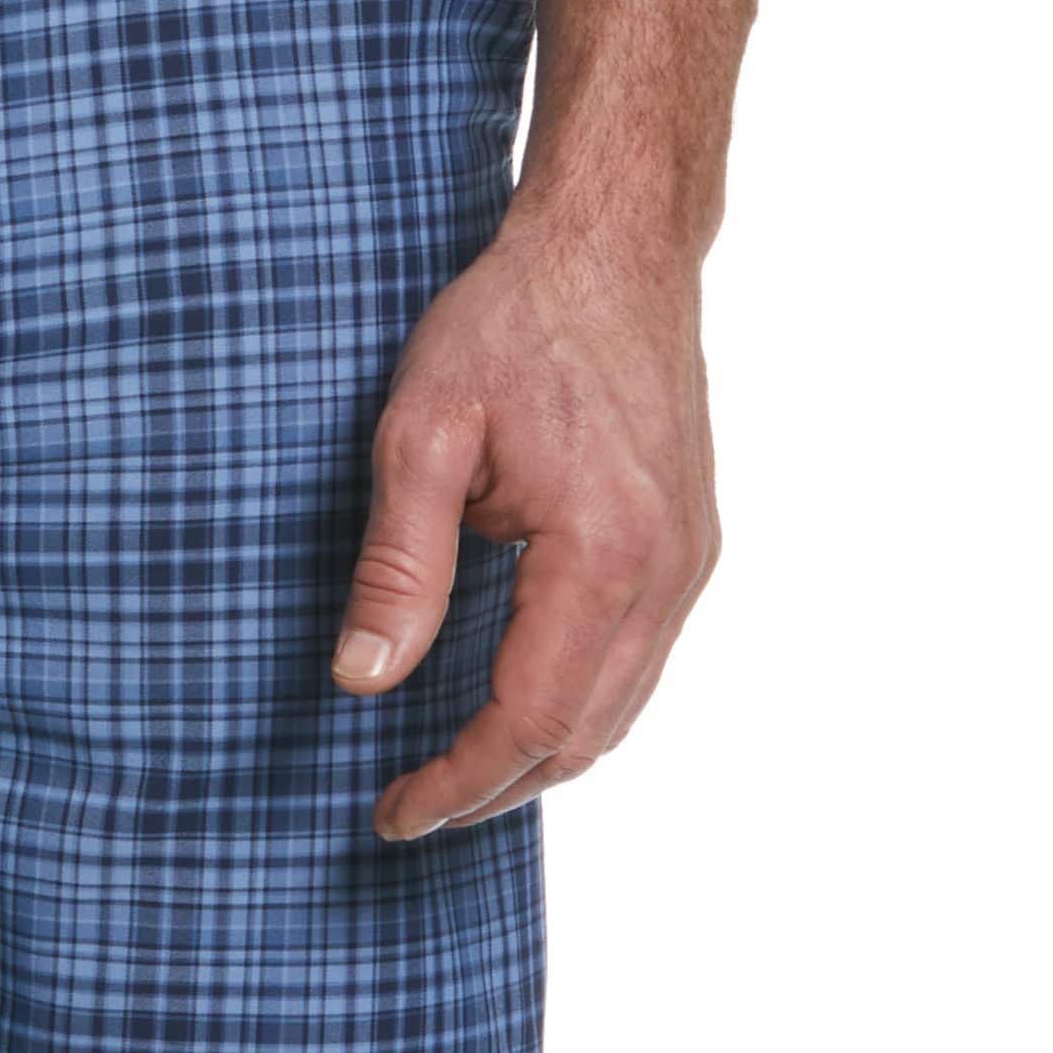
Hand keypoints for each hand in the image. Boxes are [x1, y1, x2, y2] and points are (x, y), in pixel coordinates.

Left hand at [330, 213, 717, 842]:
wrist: (615, 240)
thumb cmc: (514, 320)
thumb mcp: (422, 431)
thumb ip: (397, 565)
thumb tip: (362, 680)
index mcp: (607, 552)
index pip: (531, 719)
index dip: (459, 783)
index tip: (393, 811)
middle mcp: (668, 571)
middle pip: (582, 738)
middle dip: (493, 790)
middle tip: (409, 810)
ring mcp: (690, 562)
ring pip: (618, 715)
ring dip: (535, 759)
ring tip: (452, 777)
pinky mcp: (690, 548)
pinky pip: (635, 668)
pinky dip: (574, 711)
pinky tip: (511, 711)